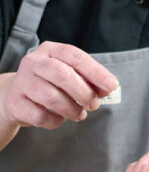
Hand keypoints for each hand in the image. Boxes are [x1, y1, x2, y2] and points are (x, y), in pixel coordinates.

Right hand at [0, 41, 117, 129]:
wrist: (18, 96)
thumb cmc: (52, 84)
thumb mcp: (72, 76)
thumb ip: (92, 81)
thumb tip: (109, 87)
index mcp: (51, 50)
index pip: (75, 57)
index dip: (96, 72)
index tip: (112, 85)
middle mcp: (33, 62)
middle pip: (62, 75)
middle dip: (84, 93)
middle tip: (94, 105)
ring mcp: (21, 82)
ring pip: (51, 97)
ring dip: (72, 109)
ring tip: (79, 114)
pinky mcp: (14, 103)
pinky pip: (40, 116)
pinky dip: (56, 121)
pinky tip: (59, 118)